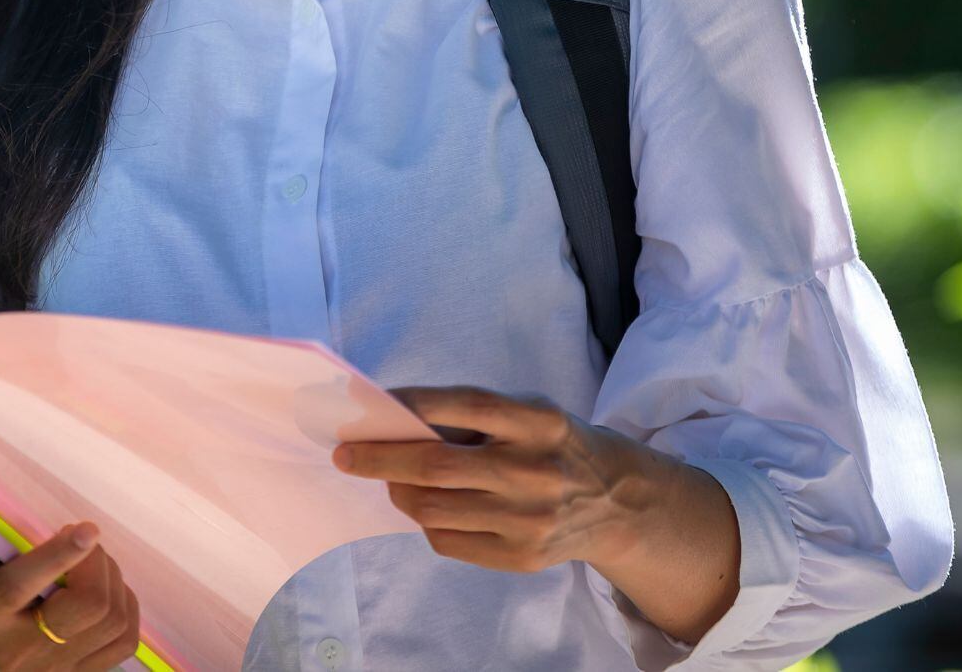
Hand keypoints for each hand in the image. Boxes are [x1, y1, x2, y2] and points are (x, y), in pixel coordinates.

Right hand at [0, 515, 145, 670]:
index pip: (18, 587)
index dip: (58, 557)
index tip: (87, 530)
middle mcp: (15, 653)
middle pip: (85, 608)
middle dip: (95, 563)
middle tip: (82, 539)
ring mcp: (49, 671)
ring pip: (111, 622)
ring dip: (111, 580)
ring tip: (89, 562)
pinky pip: (123, 641)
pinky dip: (124, 606)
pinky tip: (103, 588)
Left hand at [329, 383, 642, 572]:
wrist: (615, 501)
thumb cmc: (550, 444)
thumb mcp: (526, 413)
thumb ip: (471, 415)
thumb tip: (391, 420)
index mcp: (538, 422)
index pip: (462, 406)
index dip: (408, 404)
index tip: (367, 408)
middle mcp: (535, 471)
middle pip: (435, 465)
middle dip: (378, 458)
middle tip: (346, 454)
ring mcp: (529, 520)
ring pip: (432, 508)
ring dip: (398, 491)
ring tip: (392, 480)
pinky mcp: (521, 557)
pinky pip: (447, 541)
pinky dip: (426, 522)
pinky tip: (430, 507)